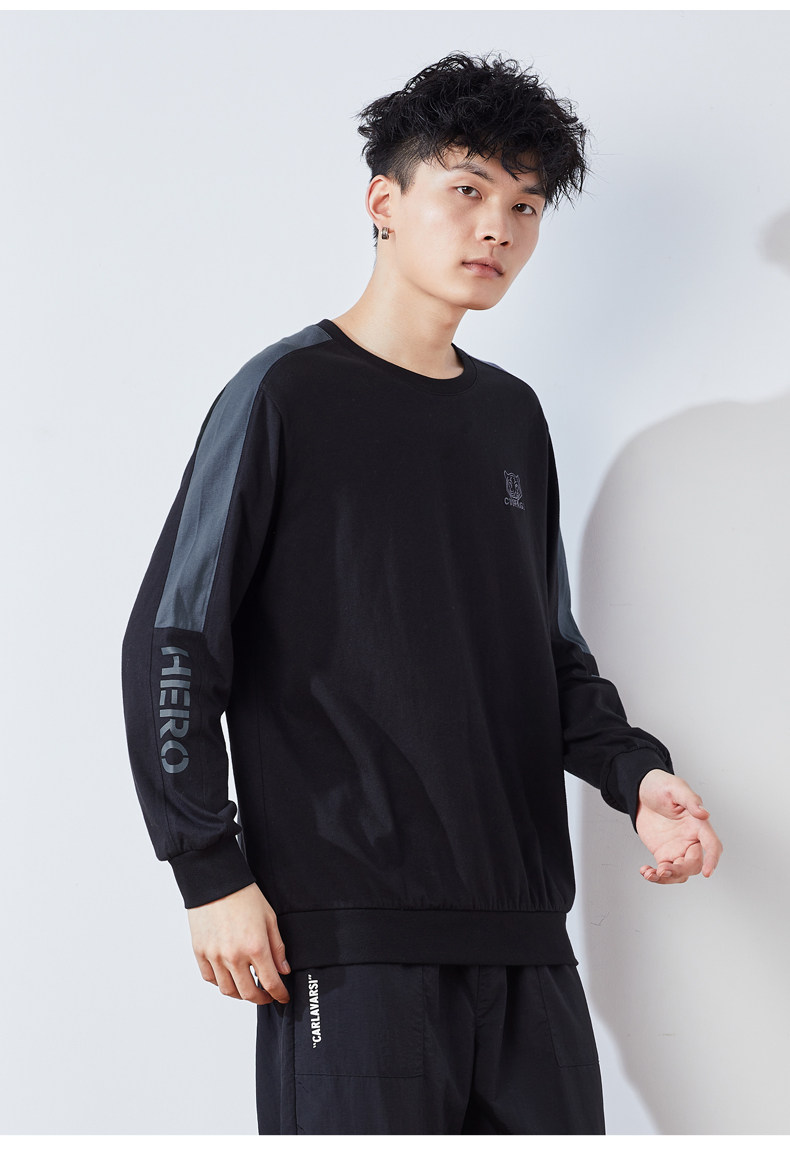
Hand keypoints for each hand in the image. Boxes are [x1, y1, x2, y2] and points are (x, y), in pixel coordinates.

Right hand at [187, 882, 290, 1003]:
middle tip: (267, 996)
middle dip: (261, 998)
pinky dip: (221, 982)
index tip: (283, 996)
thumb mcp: (269, 918)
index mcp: (255, 946)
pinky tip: (229, 976)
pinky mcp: (200, 952)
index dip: (279, 994)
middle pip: (248, 993)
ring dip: (240, 994)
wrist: (215, 880)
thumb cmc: (243, 895)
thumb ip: (277, 947)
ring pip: (227, 990)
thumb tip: (283, 969)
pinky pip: (210, 978)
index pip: (271, 982)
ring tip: (248, 988)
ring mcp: (215, 956)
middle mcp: (234, 956)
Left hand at [635, 769, 722, 883]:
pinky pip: (664, 871)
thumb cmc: (661, 786)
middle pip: (694, 863)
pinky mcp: (663, 853)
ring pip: (681, 872)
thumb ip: (691, 801)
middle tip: (663, 869)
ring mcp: (678, 848)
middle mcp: (691, 839)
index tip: (707, 872)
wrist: (640, 791)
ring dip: (668, 877)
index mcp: (698, 825)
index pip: (712, 844)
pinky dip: (656, 876)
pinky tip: (645, 871)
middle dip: (681, 870)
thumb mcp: (676, 788)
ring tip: (652, 873)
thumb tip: (704, 813)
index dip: (712, 859)